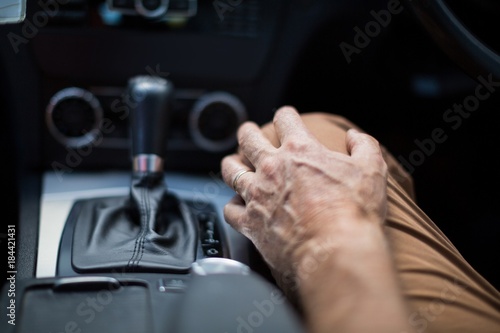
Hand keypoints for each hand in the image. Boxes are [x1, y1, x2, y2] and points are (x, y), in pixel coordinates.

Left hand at [221, 106, 387, 297]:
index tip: (286, 117)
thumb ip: (363, 146)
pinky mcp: (250, 222)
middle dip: (247, 132)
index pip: (286, 119)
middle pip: (248, 139)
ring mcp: (257, 194)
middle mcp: (272, 167)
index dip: (286, 115)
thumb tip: (354, 136)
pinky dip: (233, 206)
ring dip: (232, 164)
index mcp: (300, 150)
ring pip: (231, 170)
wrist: (335, 251)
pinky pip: (230, 210)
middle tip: (248, 132)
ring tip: (234, 163)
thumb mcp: (371, 169)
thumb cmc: (354, 211)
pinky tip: (237, 205)